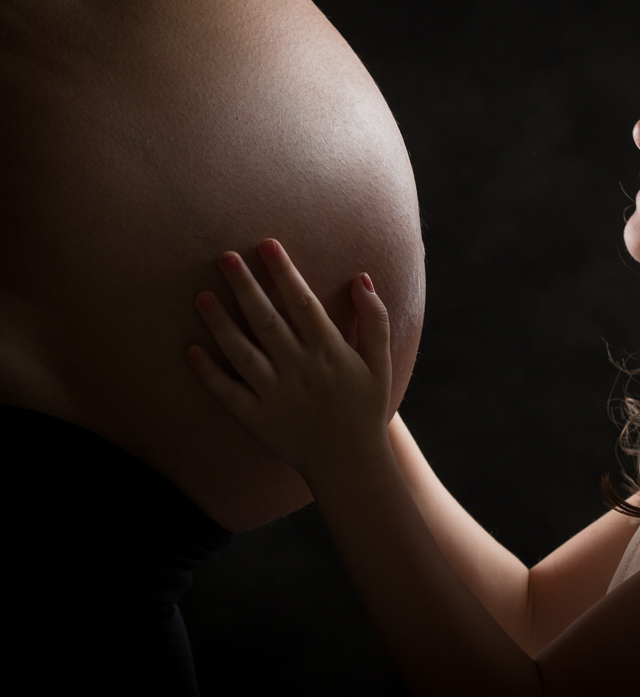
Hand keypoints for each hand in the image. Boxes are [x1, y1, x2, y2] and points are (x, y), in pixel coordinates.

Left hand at [186, 239, 392, 477]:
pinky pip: (227, 393)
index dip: (283, 271)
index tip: (266, 244)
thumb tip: (361, 278)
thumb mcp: (380, 363)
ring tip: (201, 295)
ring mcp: (275, 394)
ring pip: (241, 352)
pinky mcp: (257, 418)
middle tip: (225, 257)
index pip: (302, 302)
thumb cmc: (366, 408)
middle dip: (245, 286)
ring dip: (220, 323)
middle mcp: (299, 368)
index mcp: (329, 351)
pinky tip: (190, 349)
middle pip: (267, 319)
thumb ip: (374, 319)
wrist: (350, 463)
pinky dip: (208, 372)